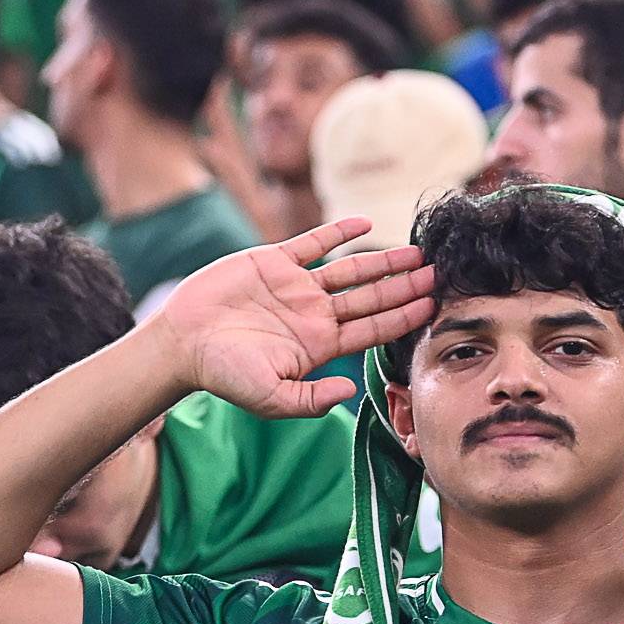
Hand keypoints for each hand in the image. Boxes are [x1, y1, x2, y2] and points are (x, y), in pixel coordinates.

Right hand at [148, 219, 437, 417]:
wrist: (183, 343)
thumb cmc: (224, 374)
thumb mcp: (271, 397)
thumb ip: (310, 400)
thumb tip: (348, 392)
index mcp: (319, 345)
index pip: (372, 329)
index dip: (404, 317)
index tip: (434, 306)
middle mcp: (314, 314)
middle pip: (371, 298)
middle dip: (406, 287)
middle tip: (439, 273)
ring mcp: (297, 287)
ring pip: (351, 270)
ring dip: (384, 261)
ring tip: (416, 252)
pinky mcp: (274, 262)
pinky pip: (314, 243)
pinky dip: (338, 232)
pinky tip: (365, 223)